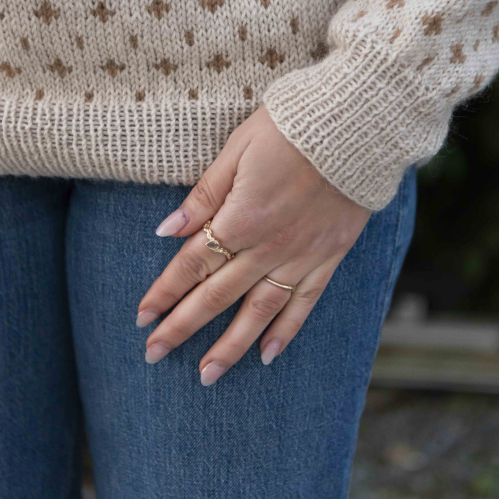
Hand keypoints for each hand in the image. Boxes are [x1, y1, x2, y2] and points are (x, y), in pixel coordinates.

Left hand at [136, 103, 370, 384]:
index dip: (164, 291)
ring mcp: (302, 254)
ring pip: (259, 311)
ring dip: (230, 346)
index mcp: (242, 217)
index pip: (193, 263)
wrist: (358, 123)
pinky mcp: (330, 254)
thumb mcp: (239, 148)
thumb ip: (205, 193)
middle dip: (183, 327)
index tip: (141, 317)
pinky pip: (305, 302)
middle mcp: (269, 245)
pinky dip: (286, 330)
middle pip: (218, 294)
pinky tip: (268, 353)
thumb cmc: (291, 126)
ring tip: (206, 376)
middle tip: (154, 354)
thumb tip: (167, 229)